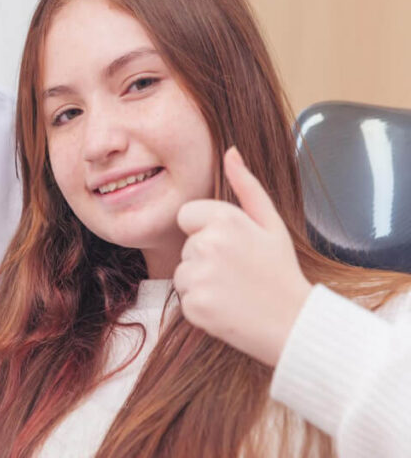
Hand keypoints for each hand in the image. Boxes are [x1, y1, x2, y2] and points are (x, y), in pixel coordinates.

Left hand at [174, 147, 311, 366]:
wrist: (295, 326)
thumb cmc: (281, 271)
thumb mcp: (271, 224)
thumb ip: (246, 186)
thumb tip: (230, 151)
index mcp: (225, 219)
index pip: (186, 215)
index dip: (206, 231)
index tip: (231, 247)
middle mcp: (208, 244)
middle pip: (186, 246)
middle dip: (205, 258)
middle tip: (239, 273)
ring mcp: (200, 276)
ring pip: (182, 274)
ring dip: (201, 283)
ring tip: (234, 291)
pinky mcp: (194, 305)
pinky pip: (184, 299)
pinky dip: (201, 306)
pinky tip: (228, 309)